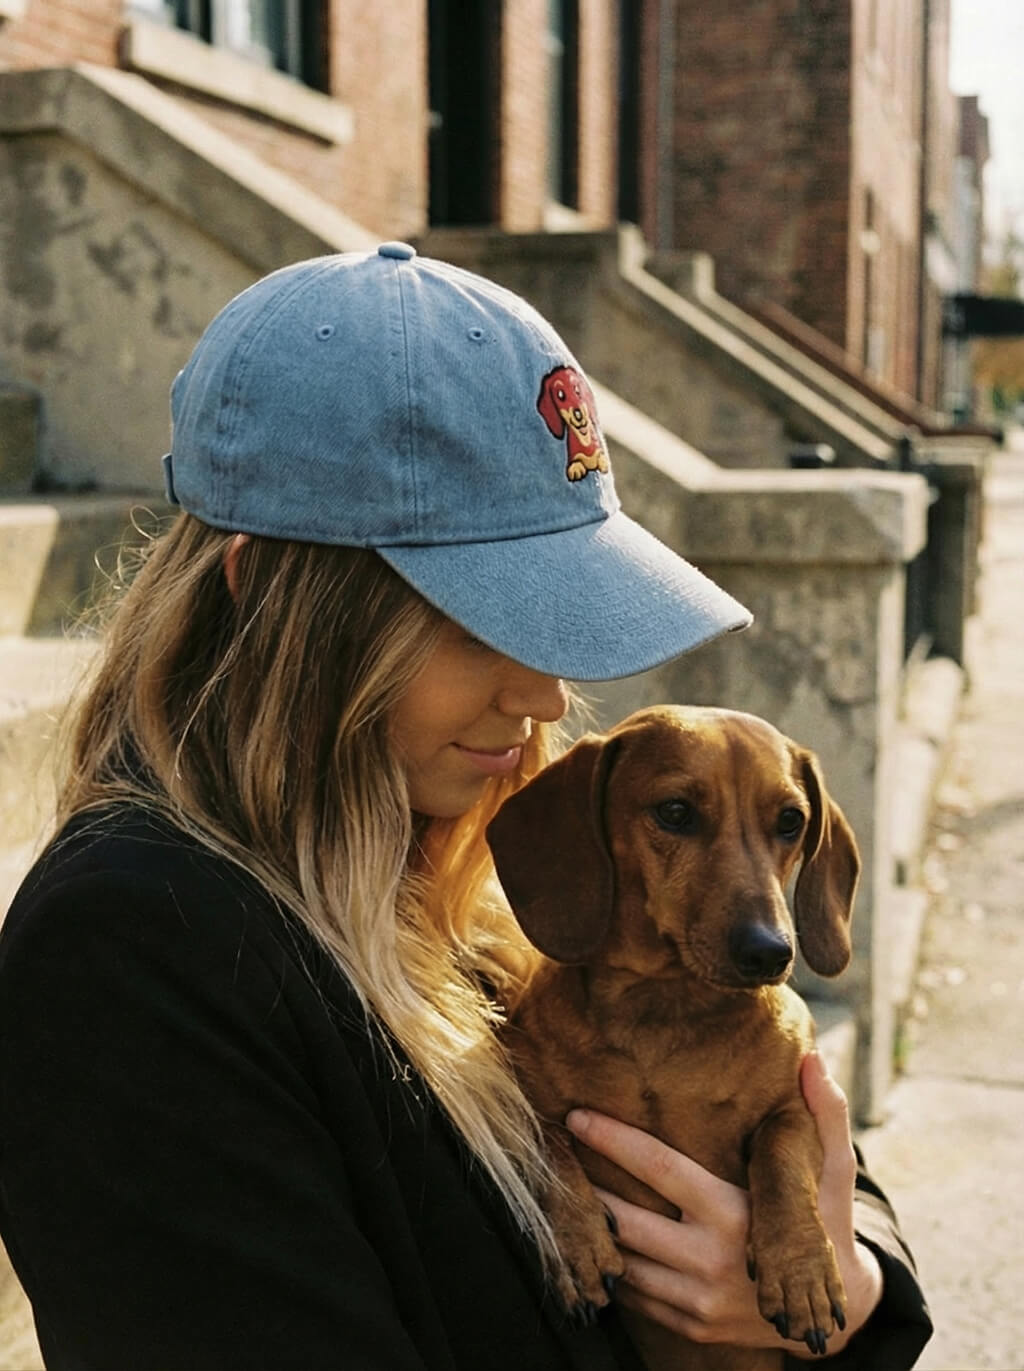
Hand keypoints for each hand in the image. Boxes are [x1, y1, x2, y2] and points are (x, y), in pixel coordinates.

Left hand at [565, 1052, 882, 1355]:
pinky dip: (614, 1266)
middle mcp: (712, 1260)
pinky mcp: (692, 1326)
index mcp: (736, 1213)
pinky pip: (636, 1296)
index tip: (577, 1115)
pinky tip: (600, 1236)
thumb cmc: (827, 1221)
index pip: (659, 1169)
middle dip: (585, 1187)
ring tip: (567, 1193)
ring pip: (623, 1262)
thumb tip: (811, 1058)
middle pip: (624, 1220)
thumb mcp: (833, 1169)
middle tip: (553, 1153)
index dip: (613, 1140)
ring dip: (593, 1229)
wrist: (837, 1315)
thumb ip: (823, 1112)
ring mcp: (699, 1300)